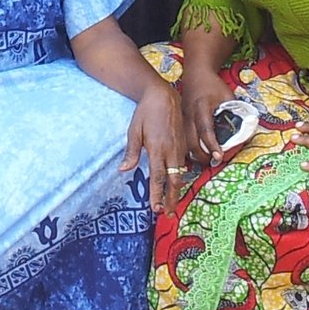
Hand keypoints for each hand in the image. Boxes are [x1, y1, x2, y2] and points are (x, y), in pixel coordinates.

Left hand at [122, 80, 189, 200]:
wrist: (164, 96)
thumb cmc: (146, 112)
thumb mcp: (134, 130)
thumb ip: (131, 152)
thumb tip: (124, 169)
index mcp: (158, 149)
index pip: (158, 178)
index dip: (157, 195)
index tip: (154, 208)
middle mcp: (172, 151)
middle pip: (173, 181)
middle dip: (170, 199)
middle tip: (166, 214)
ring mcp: (180, 148)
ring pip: (180, 175)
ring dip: (176, 191)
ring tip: (172, 205)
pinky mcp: (184, 145)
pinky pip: (184, 165)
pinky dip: (180, 178)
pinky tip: (176, 185)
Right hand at [175, 60, 236, 162]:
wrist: (196, 74)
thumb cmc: (213, 85)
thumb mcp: (227, 96)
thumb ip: (234, 112)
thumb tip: (245, 130)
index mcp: (202, 108)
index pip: (206, 130)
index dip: (212, 145)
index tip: (219, 157)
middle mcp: (189, 114)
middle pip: (191, 141)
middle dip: (202, 156)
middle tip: (213, 162)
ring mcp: (183, 118)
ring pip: (184, 142)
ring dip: (195, 153)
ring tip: (207, 159)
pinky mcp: (180, 120)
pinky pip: (183, 137)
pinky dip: (190, 147)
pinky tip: (198, 151)